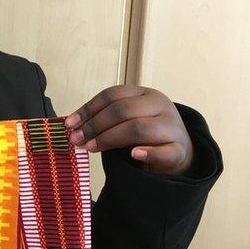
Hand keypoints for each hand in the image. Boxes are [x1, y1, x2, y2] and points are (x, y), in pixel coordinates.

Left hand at [65, 86, 193, 175]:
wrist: (179, 150)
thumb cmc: (145, 132)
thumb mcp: (126, 119)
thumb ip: (103, 120)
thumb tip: (72, 125)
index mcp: (145, 94)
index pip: (112, 95)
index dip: (88, 108)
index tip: (70, 123)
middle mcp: (160, 105)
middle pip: (123, 110)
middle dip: (95, 125)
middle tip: (76, 139)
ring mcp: (172, 127)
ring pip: (139, 128)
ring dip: (110, 138)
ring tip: (91, 147)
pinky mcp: (179, 150)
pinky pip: (164, 151)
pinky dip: (148, 153)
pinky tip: (133, 154)